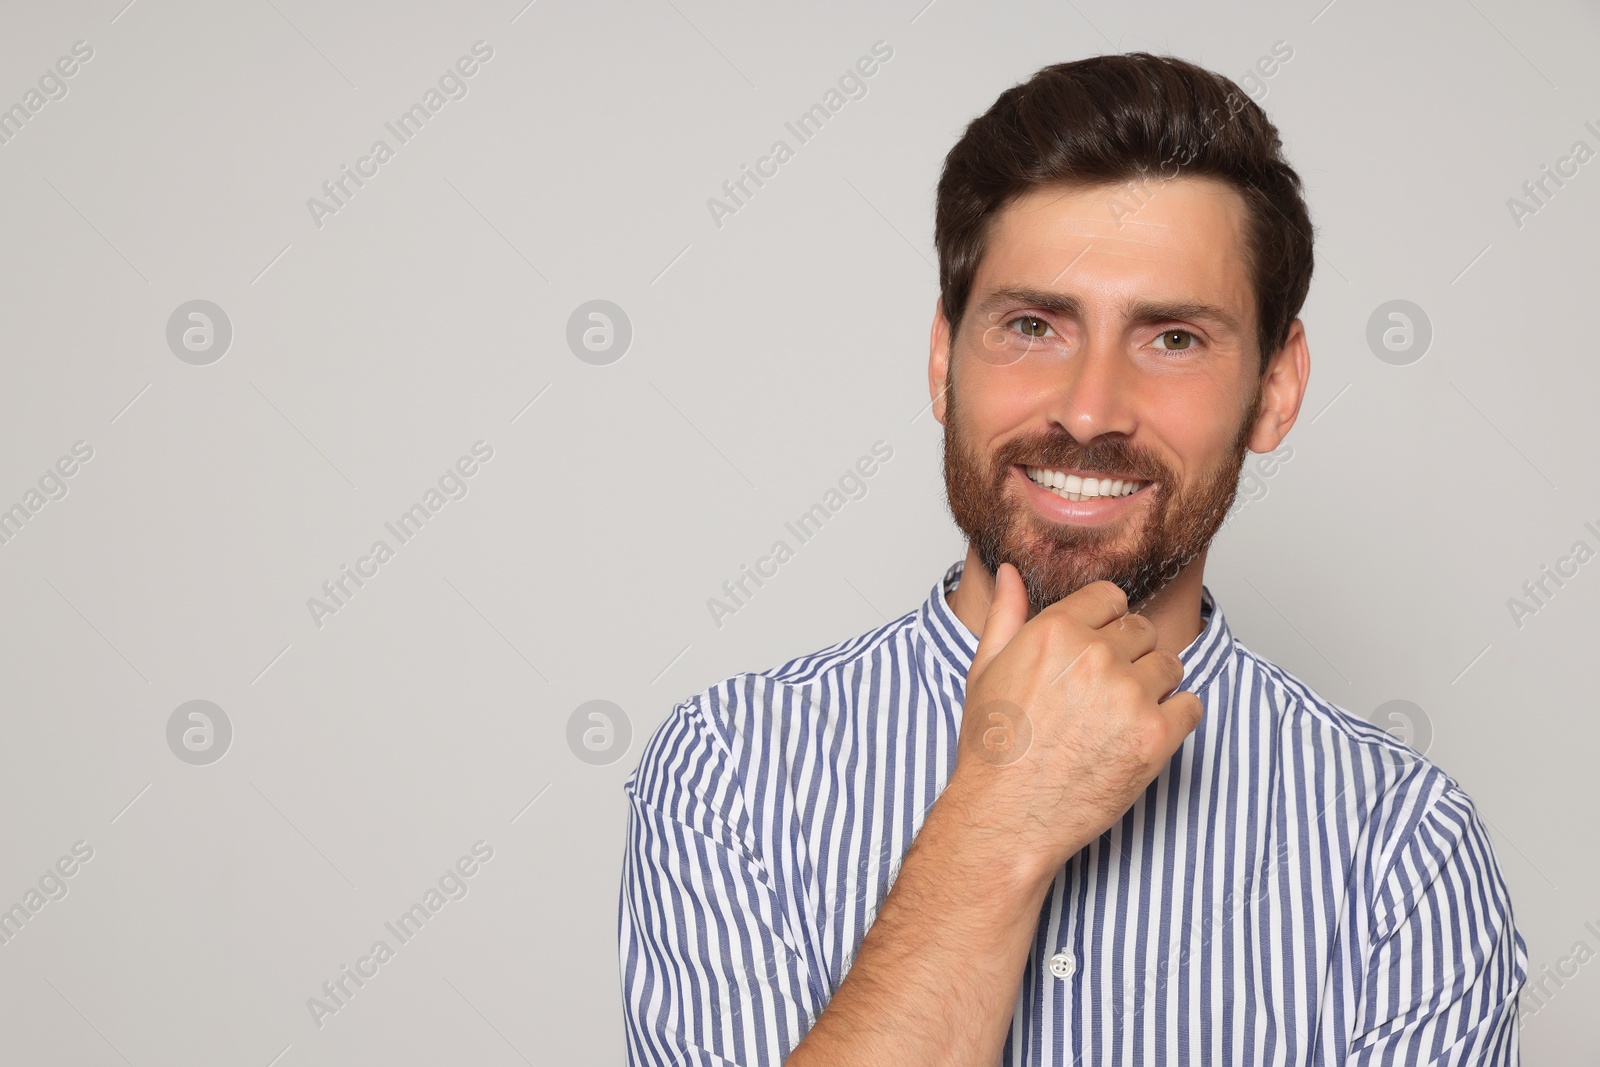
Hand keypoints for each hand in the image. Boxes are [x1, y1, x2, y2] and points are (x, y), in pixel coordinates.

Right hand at [945, 563, 1203, 880]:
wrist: (1007, 816)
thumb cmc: (992, 747)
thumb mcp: (985, 670)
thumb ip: (1006, 614)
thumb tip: (1010, 573)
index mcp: (1056, 630)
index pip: (1112, 597)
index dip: (1105, 623)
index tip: (1096, 651)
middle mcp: (1096, 655)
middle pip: (1143, 630)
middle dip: (1129, 655)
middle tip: (1103, 694)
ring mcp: (1130, 695)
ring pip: (1170, 666)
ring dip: (1154, 686)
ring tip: (1119, 718)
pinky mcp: (1156, 736)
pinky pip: (1191, 707)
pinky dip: (1175, 720)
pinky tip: (1141, 737)